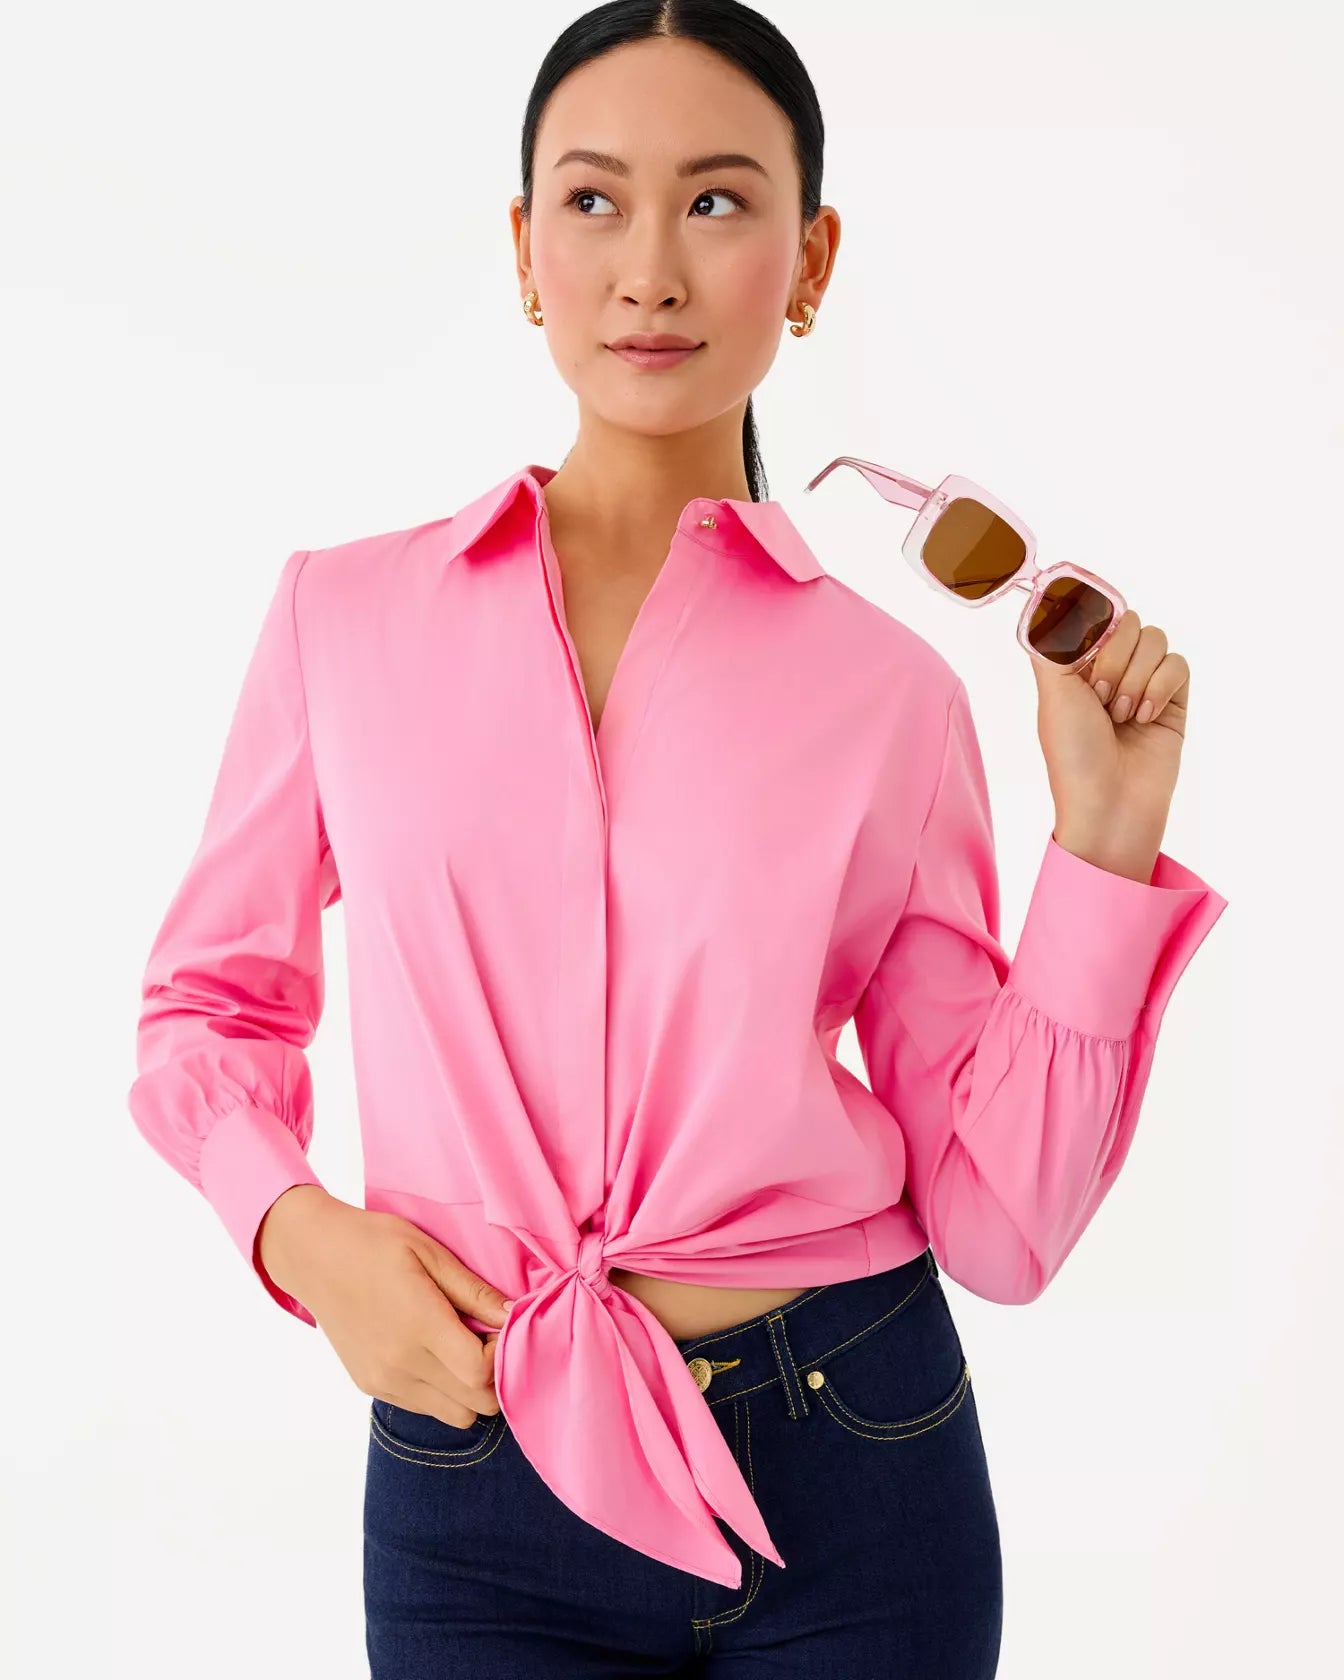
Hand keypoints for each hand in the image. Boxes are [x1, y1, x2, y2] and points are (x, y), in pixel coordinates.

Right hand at [258, 1188, 512, 1427]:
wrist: (313, 1256)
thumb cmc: (374, 1243)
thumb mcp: (431, 1253)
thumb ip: (475, 1292)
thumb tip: (515, 1316)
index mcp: (419, 1327)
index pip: (482, 1375)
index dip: (503, 1355)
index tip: (500, 1326)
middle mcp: (401, 1364)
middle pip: (475, 1404)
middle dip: (494, 1376)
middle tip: (487, 1336)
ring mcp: (384, 1381)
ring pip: (454, 1415)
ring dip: (470, 1389)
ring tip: (461, 1345)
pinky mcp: (371, 1386)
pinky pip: (425, 1407)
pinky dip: (442, 1390)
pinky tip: (434, 1352)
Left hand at [1029, 608, 1189, 872]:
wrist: (1112, 805)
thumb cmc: (1074, 756)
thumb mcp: (1052, 694)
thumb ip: (1052, 644)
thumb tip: (1044, 603)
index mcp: (1074, 665)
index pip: (1094, 613)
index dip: (1092, 628)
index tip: (1084, 654)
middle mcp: (1110, 668)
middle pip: (1128, 621)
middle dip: (1114, 658)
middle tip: (1101, 699)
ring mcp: (1143, 682)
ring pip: (1155, 639)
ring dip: (1136, 677)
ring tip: (1121, 715)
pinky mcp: (1173, 699)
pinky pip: (1179, 664)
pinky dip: (1161, 688)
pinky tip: (1144, 718)